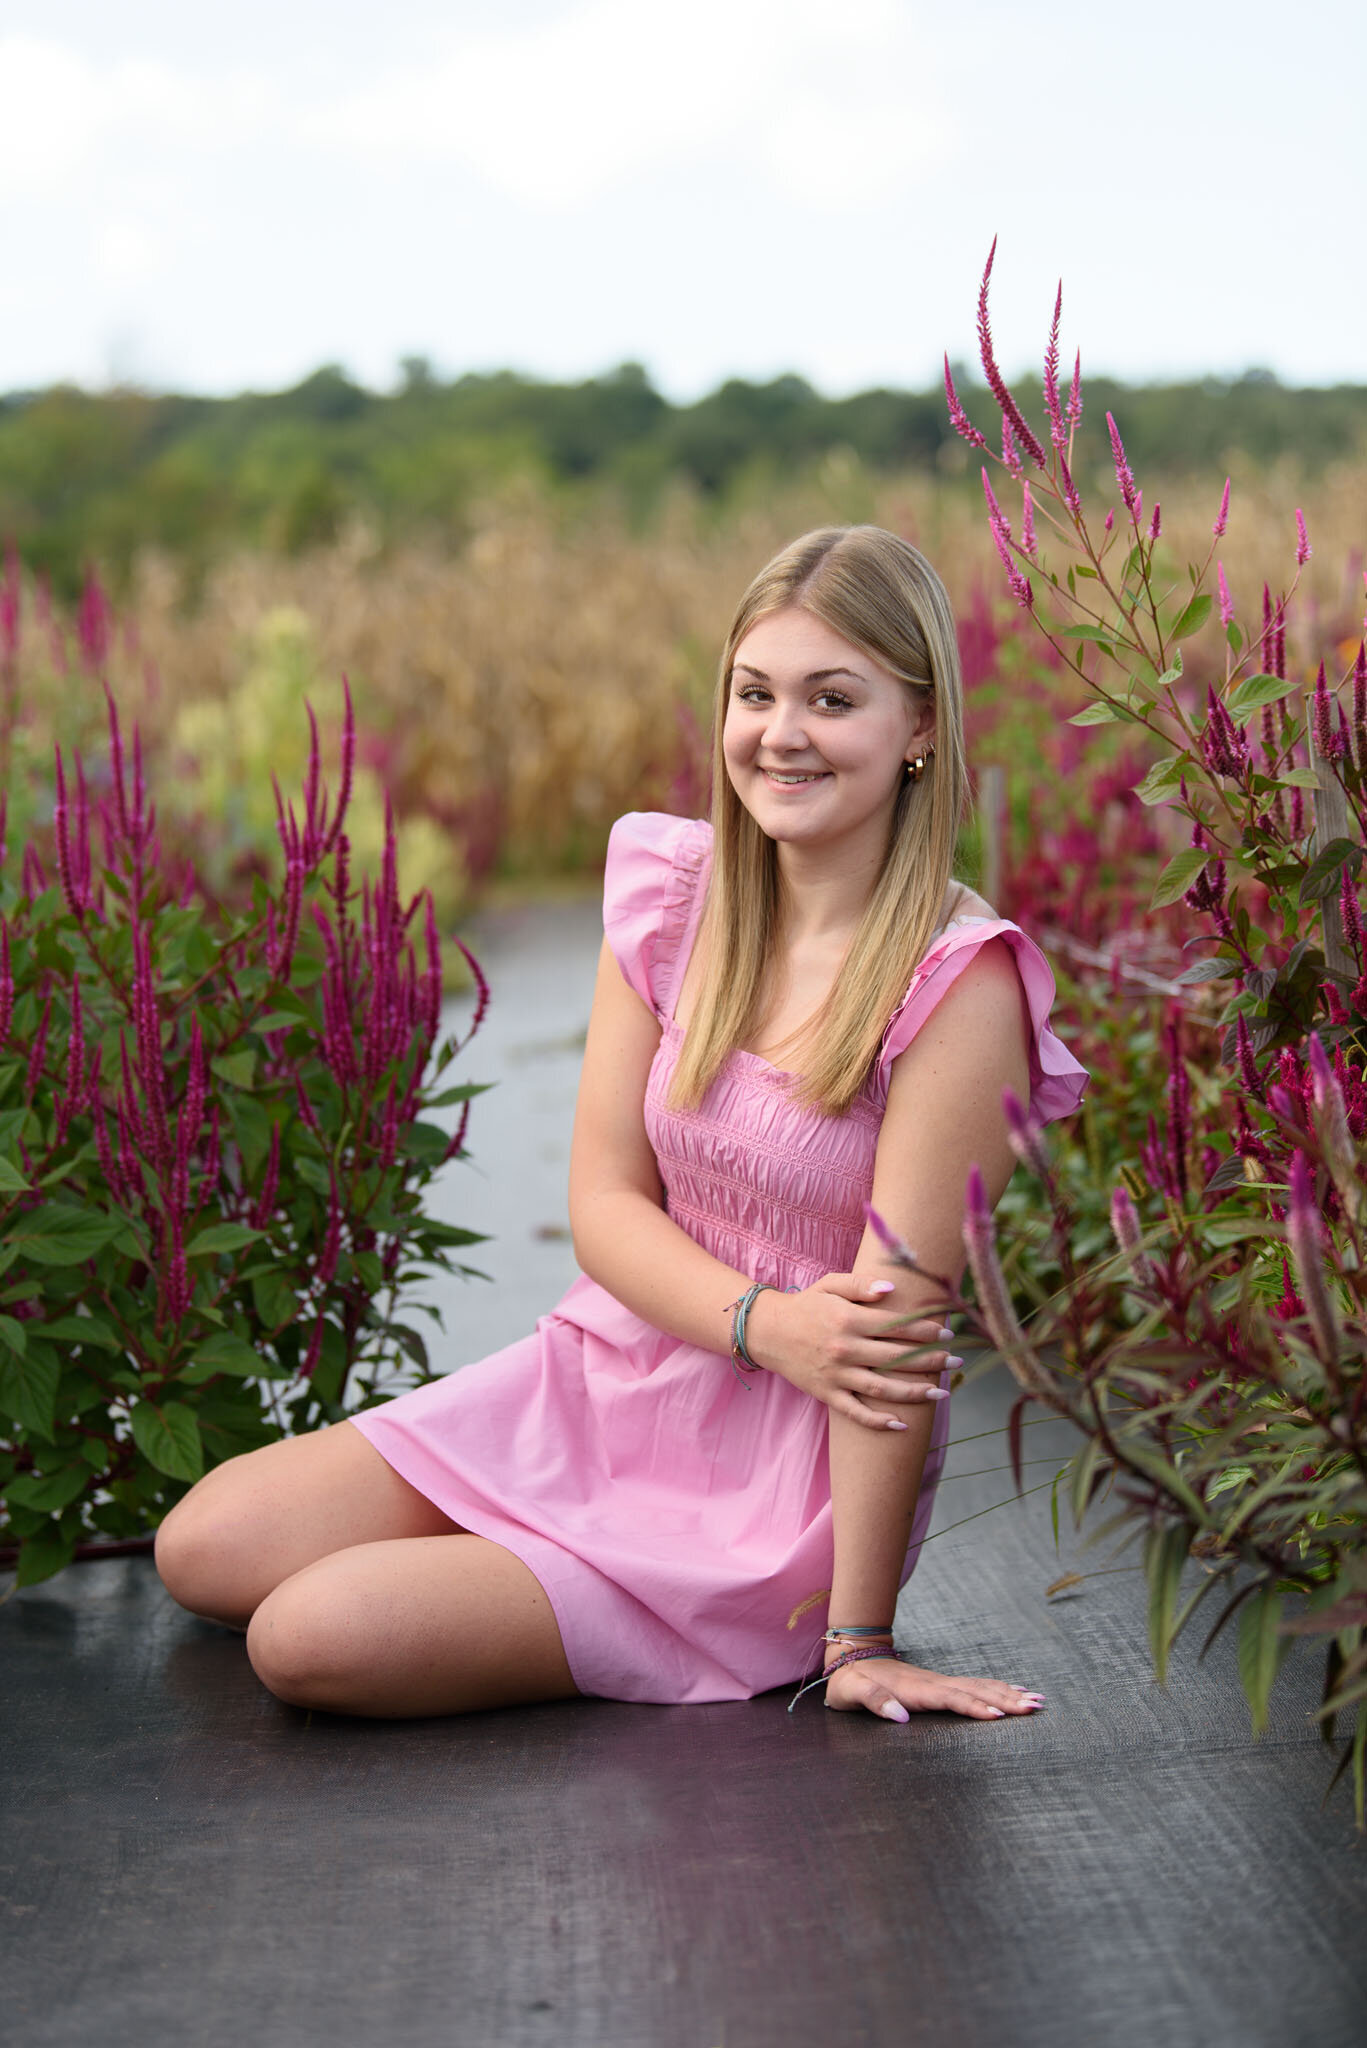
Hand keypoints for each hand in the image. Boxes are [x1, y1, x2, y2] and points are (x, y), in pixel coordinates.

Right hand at [743, 1272, 957, 1429]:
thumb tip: (893, 1289)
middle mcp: (845, 1349)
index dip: (925, 1330)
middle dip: (930, 1360)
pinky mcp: (827, 1394)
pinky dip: (878, 1421)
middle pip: (896, 1357)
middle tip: (957, 1361)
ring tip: (942, 1393)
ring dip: (914, 1392)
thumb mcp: (830, 1284)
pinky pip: (855, 1412)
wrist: (767, 1331)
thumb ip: (862, 1283)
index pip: (896, 1326)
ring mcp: (836, 1374)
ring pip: (882, 1388)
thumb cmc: (805, 1305)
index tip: (948, 1333)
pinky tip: (902, 1424)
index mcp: (849, 1320)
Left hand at [823, 1655, 1045, 1722]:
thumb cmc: (850, 1682)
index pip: (951, 1698)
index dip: (974, 1706)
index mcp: (916, 1689)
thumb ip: (874, 1702)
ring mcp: (939, 1682)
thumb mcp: (852, 1692)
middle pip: (976, 1690)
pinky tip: (1015, 1691)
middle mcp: (933, 1683)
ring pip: (980, 1686)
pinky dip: (998, 1688)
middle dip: (1006, 1699)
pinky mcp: (940, 1686)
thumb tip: (900, 1716)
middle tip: (1035, 1707)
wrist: (851, 1658)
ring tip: (1036, 1700)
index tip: (999, 1715)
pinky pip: (975, 1686)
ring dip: (1008, 1693)